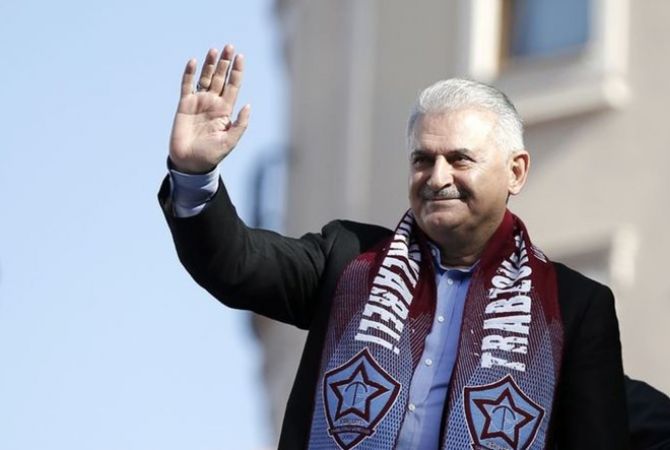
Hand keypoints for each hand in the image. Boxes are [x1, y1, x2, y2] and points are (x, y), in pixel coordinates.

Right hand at [169, 45, 250, 173]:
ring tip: (215, 50)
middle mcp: (213, 103)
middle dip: (225, 63)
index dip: (237, 72)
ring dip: (210, 64)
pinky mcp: (184, 104)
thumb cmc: (211, 155)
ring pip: (205, 78)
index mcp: (226, 111)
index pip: (233, 86)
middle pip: (221, 78)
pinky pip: (187, 85)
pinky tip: (193, 61)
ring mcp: (199, 102)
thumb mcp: (230, 141)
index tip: (240, 56)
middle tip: (229, 46)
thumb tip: (248, 105)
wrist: (190, 162)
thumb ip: (240, 124)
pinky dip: (189, 73)